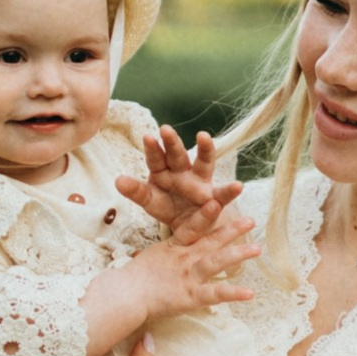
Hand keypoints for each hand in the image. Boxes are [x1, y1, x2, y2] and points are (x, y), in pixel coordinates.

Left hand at [119, 123, 236, 234]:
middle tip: (165, 129)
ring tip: (204, 136)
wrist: (189, 226)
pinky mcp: (215, 197)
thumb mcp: (150, 201)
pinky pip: (223, 193)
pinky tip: (239, 186)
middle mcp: (183, 171)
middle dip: (172, 143)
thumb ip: (136, 191)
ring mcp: (200, 182)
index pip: (155, 159)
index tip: (148, 136)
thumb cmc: (167, 207)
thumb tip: (117, 180)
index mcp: (163, 172)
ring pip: (203, 163)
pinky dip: (231, 190)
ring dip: (205, 149)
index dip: (152, 149)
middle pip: (177, 155)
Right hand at [136, 212, 259, 319]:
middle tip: (251, 220)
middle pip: (211, 240)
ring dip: (238, 254)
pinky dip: (233, 293)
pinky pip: (216, 293)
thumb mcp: (149, 262)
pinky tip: (250, 293)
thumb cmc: (130, 280)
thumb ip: (160, 257)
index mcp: (174, 248)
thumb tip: (158, 256)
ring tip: (257, 249)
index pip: (192, 227)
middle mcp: (185, 258)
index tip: (218, 202)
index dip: (205, 215)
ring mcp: (189, 275)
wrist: (124, 295)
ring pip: (217, 261)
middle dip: (232, 230)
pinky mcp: (191, 295)